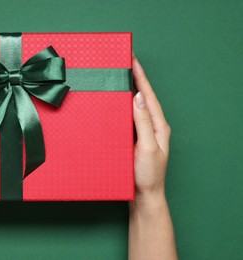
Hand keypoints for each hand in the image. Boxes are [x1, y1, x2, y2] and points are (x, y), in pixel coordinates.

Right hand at [132, 53, 170, 205]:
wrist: (143, 196)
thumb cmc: (148, 175)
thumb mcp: (147, 147)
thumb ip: (143, 122)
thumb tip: (140, 97)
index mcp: (158, 126)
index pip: (149, 96)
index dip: (141, 77)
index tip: (133, 60)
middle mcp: (151, 126)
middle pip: (143, 97)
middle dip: (134, 78)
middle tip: (124, 63)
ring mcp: (142, 133)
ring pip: (134, 107)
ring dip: (127, 91)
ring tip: (118, 77)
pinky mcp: (133, 139)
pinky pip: (127, 118)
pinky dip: (121, 106)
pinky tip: (114, 103)